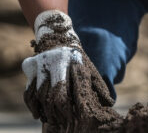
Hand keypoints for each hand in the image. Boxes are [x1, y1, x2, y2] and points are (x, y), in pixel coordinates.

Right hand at [23, 10, 114, 126]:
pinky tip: (37, 113)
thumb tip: (110, 102)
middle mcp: (55, 61)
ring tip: (50, 120)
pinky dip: (31, 104)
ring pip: (39, 93)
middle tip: (61, 121)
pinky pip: (28, 90)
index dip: (69, 106)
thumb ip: (98, 85)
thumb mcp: (90, 68)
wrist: (58, 36)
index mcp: (73, 61)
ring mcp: (40, 63)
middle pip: (53, 93)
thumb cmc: (78, 58)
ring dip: (43, 109)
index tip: (73, 117)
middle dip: (57, 110)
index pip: (69, 88)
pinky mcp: (30, 66)